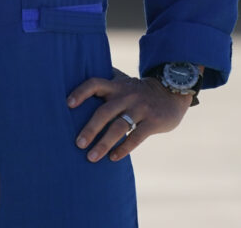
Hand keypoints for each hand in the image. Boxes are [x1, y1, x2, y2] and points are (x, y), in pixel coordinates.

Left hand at [67, 68, 191, 162]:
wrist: (172, 91)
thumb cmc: (139, 91)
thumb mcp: (124, 83)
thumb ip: (106, 85)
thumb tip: (76, 86)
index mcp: (116, 86)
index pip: (95, 84)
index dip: (81, 92)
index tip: (68, 104)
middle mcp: (127, 95)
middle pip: (104, 112)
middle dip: (90, 129)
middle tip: (78, 144)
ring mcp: (141, 108)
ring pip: (119, 127)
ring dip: (104, 143)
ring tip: (91, 157)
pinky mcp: (153, 121)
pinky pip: (136, 137)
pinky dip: (123, 149)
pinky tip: (113, 158)